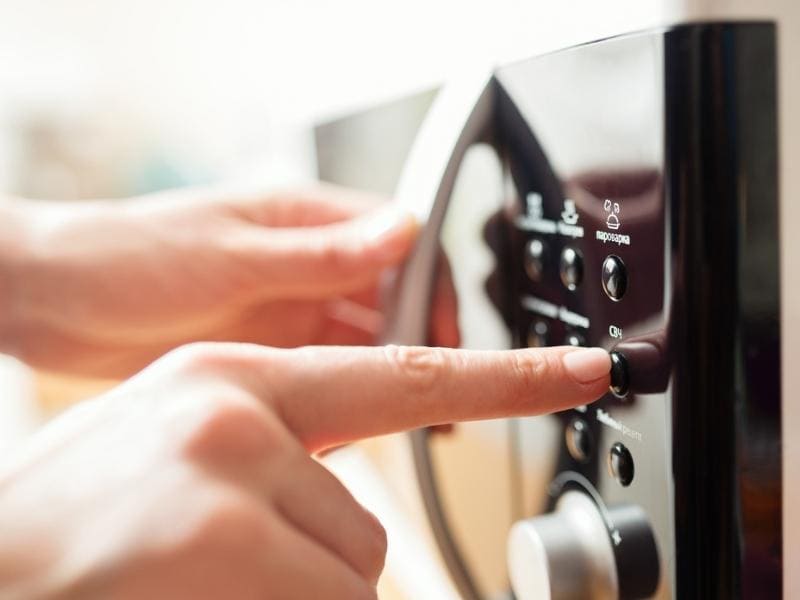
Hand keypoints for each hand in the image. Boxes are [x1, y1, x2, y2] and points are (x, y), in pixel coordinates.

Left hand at [0, 185, 457, 377]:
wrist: (52, 303)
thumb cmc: (125, 256)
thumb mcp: (232, 257)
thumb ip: (322, 253)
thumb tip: (403, 230)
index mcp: (302, 221)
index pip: (397, 243)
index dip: (431, 284)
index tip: (445, 329)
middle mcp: (303, 264)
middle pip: (388, 295)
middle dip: (418, 334)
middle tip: (432, 383)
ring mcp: (286, 308)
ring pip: (361, 336)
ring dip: (385, 366)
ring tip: (406, 409)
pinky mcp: (266, 348)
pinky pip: (326, 367)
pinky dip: (346, 388)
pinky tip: (354, 413)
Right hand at [0, 342, 610, 598]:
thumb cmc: (75, 516)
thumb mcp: (177, 446)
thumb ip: (274, 451)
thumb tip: (347, 505)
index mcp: (233, 376)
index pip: (401, 373)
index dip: (507, 375)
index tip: (583, 370)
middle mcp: (238, 410)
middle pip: (364, 527)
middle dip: (313, 567)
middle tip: (217, 563)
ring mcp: (231, 478)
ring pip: (348, 577)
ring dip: (290, 596)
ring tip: (196, 577)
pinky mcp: (225, 547)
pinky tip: (198, 593)